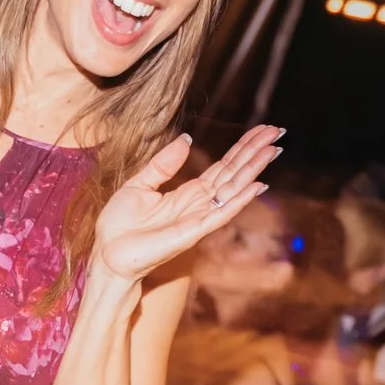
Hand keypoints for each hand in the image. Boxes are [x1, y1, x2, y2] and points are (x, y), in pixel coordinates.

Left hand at [92, 124, 284, 285]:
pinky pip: (221, 214)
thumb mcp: (139, 184)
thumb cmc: (119, 225)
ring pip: (232, 190)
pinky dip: (240, 199)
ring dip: (253, 170)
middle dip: (255, 153)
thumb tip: (187, 139)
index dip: (242, 148)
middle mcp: (199, 205)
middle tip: (277, 132)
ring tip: (273, 150)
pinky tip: (257, 184)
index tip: (262, 130)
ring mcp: (198, 219)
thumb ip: (163, 164)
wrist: (107, 254)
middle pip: (234, 174)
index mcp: (188, 193)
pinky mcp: (192, 233)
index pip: (223, 167)